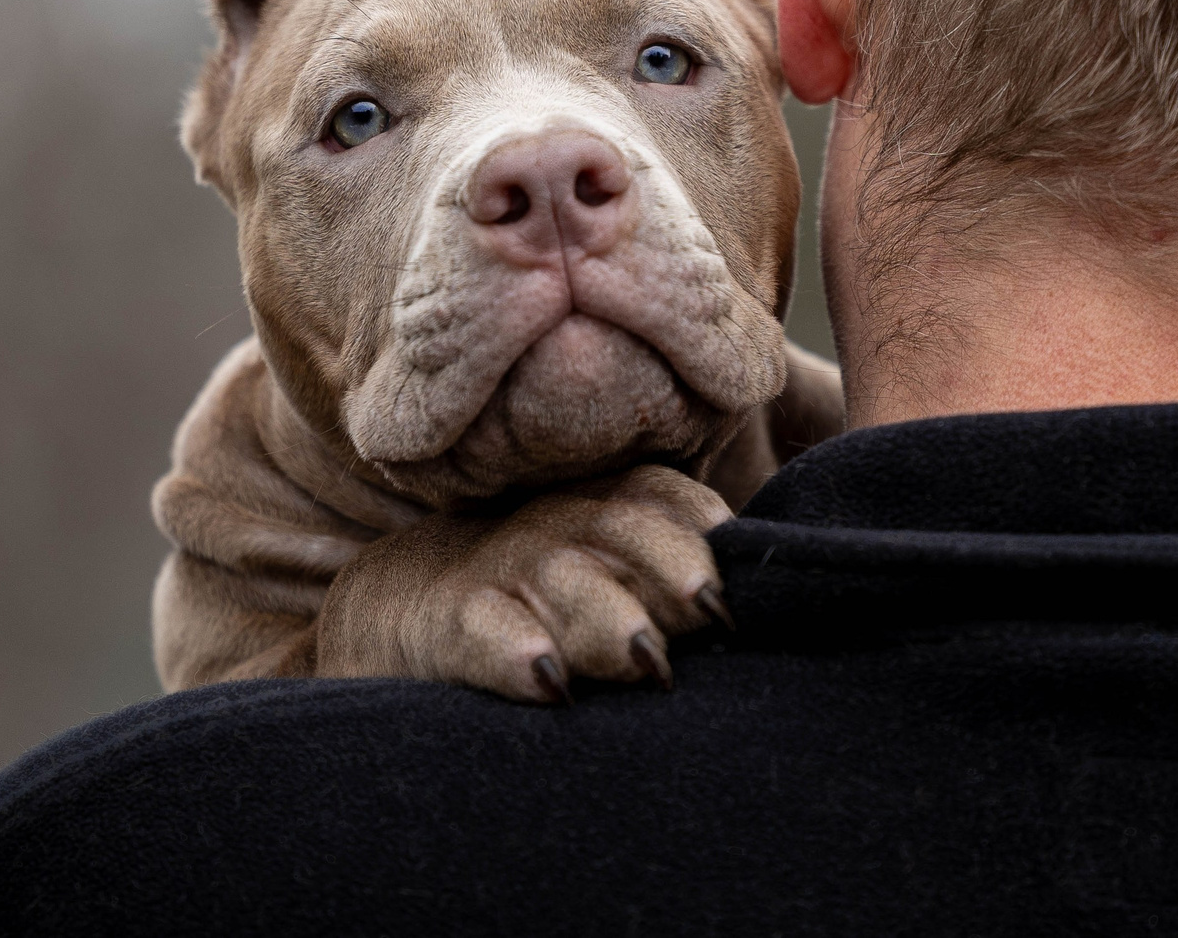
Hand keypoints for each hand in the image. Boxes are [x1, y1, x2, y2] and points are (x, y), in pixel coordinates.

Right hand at [316, 465, 732, 701]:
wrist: (407, 606)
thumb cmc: (548, 593)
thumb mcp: (610, 568)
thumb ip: (682, 577)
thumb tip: (770, 604)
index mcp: (605, 507)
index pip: (664, 496)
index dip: (704, 526)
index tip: (739, 572)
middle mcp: (560, 528)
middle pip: (625, 532)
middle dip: (673, 566)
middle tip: (713, 612)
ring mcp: (506, 572)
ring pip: (565, 584)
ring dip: (609, 618)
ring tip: (644, 658)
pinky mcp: (454, 623)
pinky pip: (485, 631)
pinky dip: (515, 653)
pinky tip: (548, 681)